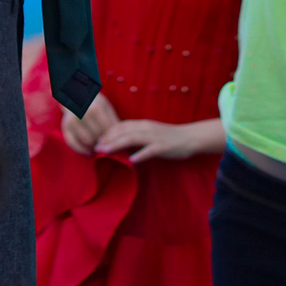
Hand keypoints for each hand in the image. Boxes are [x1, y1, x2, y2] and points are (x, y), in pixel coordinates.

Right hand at [61, 93, 116, 153]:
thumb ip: (113, 121)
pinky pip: (73, 144)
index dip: (112, 138)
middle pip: (97, 136)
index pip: (107, 129)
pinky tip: (89, 153)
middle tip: (108, 147)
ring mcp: (72, 121)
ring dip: (94, 148)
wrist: (74, 95)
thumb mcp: (105, 107)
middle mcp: (83, 114)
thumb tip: (121, 137)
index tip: (116, 142)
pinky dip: (82, 151)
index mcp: (95, 108)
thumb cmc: (94, 103)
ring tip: (100, 149)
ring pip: (87, 141)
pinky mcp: (65, 128)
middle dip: (104, 143)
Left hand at [95, 118, 223, 162]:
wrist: (190, 138)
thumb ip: (136, 136)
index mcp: (143, 124)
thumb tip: (120, 143)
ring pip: (133, 139)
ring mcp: (155, 137)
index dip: (108, 132)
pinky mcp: (163, 147)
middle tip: (95, 146)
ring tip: (105, 151)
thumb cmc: (169, 137)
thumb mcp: (150, 133)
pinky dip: (140, 155)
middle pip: (123, 131)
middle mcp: (147, 128)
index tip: (97, 139)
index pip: (121, 125)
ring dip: (117, 145)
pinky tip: (131, 161)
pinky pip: (150, 150)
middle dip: (108, 138)